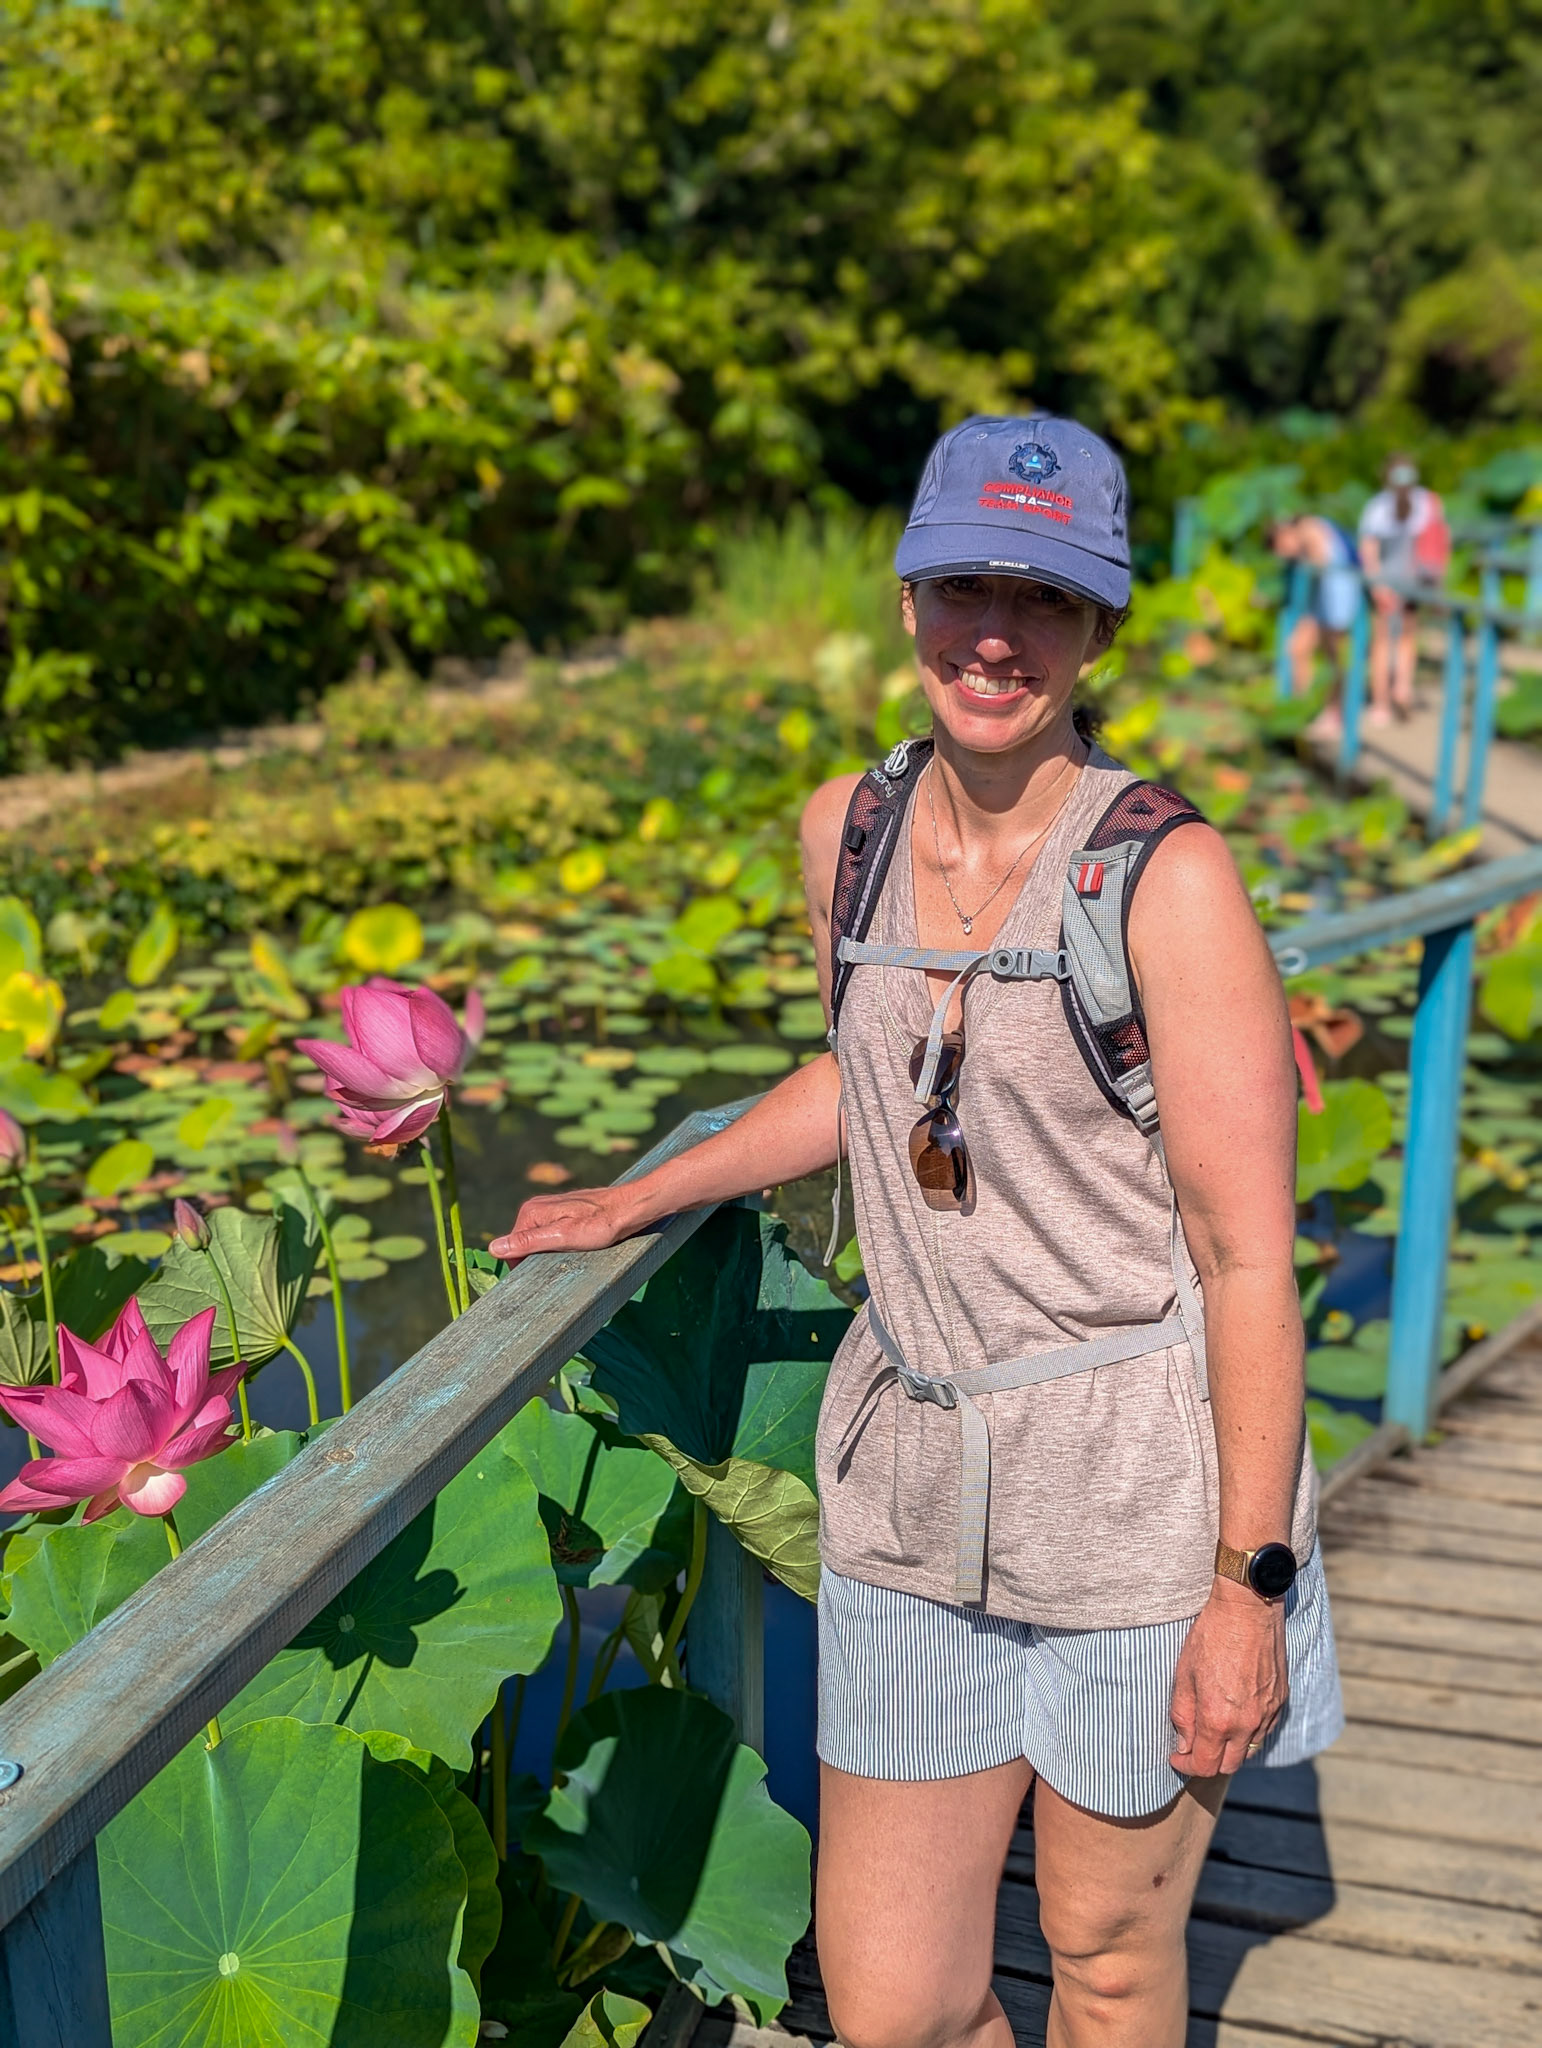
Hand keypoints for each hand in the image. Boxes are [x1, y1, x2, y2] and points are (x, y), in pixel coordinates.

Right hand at [488, 1185, 642, 1264]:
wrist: (631, 1207)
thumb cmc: (602, 1224)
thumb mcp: (563, 1237)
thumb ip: (528, 1242)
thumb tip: (493, 1248)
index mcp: (531, 1212)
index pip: (510, 1249)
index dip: (523, 1266)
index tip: (542, 1275)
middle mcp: (537, 1207)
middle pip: (524, 1245)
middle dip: (538, 1259)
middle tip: (562, 1265)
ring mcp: (551, 1209)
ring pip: (539, 1241)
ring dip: (551, 1253)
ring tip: (573, 1255)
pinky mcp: (564, 1213)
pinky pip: (552, 1235)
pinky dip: (560, 1246)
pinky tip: (578, 1248)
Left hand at [1168, 1576, 1287, 1779]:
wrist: (1248, 1609)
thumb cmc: (1211, 1637)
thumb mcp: (1184, 1674)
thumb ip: (1183, 1714)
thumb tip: (1184, 1744)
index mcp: (1218, 1719)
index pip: (1205, 1765)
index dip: (1186, 1765)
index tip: (1177, 1757)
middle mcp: (1246, 1724)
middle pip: (1228, 1765)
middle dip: (1208, 1762)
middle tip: (1193, 1747)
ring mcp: (1267, 1714)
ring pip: (1248, 1750)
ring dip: (1230, 1749)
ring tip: (1213, 1732)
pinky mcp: (1280, 1702)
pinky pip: (1264, 1731)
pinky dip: (1248, 1733)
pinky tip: (1235, 1716)